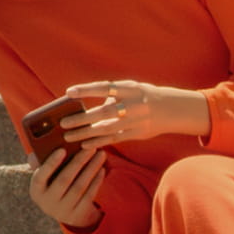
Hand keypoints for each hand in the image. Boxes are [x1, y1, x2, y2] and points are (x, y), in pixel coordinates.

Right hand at [29, 141, 108, 229]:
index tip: (62, 149)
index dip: (51, 163)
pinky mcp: (78, 214)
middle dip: (78, 162)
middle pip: (64, 180)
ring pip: (79, 187)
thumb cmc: (53, 185)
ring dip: (91, 169)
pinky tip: (101, 169)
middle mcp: (48, 202)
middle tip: (89, 148)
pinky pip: (89, 195)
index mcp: (36, 190)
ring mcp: (63, 210)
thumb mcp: (45, 178)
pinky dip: (96, 181)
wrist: (63, 212)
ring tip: (100, 155)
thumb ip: (42, 164)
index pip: (41, 176)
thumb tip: (41, 147)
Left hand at [65, 78, 208, 148]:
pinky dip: (99, 142)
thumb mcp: (129, 88)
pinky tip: (84, 145)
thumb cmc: (141, 95)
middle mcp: (133, 105)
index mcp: (129, 89)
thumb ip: (109, 95)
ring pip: (107, 128)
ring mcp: (136, 121)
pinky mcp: (137, 134)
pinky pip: (115, 139)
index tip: (68, 92)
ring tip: (68, 136)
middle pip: (105, 112)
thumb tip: (81, 104)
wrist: (171, 109)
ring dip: (86, 133)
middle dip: (83, 118)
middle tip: (63, 122)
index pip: (105, 88)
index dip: (87, 90)